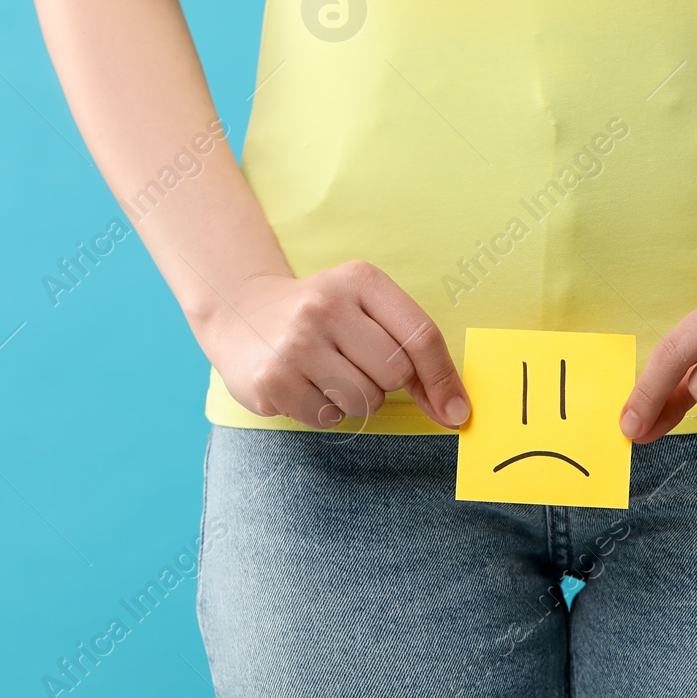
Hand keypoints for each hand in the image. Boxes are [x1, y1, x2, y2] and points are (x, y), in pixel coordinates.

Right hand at [196, 260, 470, 429]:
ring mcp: (295, 343)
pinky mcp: (271, 379)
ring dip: (355, 399)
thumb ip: (412, 351)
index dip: (444, 379)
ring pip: (364, 401)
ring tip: (326, 373)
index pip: (421, 335)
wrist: (240, 312)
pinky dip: (325, 411)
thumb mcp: (365, 310)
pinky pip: (328, 418)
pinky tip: (305, 385)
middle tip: (355, 365)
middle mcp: (325, 305)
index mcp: (360, 280)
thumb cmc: (321, 317)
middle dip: (386, 382)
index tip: (457, 412)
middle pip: (396, 373)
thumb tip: (453, 410)